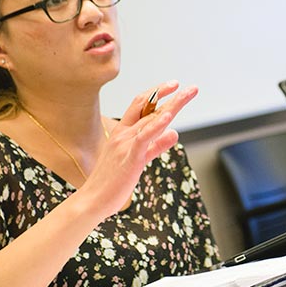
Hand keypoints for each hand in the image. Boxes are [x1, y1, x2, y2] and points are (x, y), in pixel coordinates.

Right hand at [81, 81, 198, 217]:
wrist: (92, 201)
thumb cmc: (112, 181)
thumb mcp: (138, 159)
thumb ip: (156, 146)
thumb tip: (174, 133)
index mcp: (122, 132)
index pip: (140, 104)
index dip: (157, 93)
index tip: (175, 85)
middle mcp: (123, 134)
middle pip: (149, 108)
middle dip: (172, 96)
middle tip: (192, 88)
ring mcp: (125, 145)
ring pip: (150, 119)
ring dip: (171, 105)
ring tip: (186, 95)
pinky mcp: (130, 158)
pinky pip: (144, 139)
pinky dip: (156, 127)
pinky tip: (168, 118)